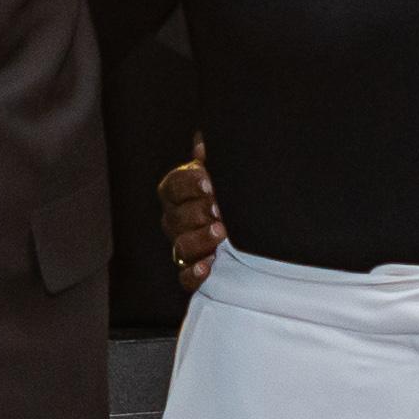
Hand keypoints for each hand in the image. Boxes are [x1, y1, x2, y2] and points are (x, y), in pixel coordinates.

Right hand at [156, 137, 224, 289]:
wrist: (246, 226)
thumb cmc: (228, 194)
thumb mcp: (224, 174)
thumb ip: (214, 158)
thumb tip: (203, 140)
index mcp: (179, 195)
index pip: (172, 187)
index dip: (187, 185)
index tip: (208, 182)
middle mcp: (175, 221)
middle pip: (175, 217)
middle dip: (197, 212)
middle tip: (219, 209)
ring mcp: (182, 247)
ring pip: (180, 246)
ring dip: (200, 239)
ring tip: (221, 232)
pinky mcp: (191, 271)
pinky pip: (185, 278)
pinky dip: (195, 273)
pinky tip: (209, 266)